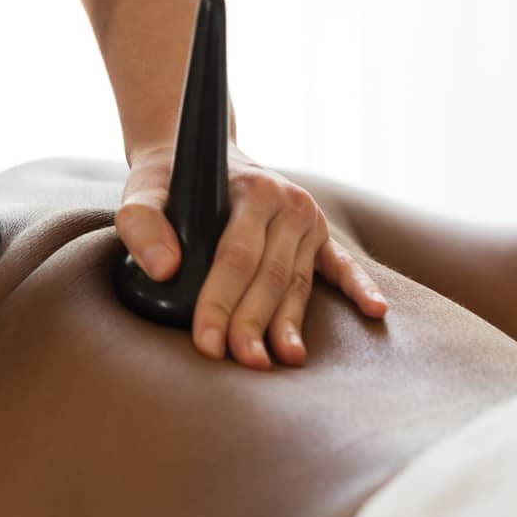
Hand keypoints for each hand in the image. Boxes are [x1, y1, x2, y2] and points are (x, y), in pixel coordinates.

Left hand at [117, 142, 386, 368]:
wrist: (199, 155)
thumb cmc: (169, 182)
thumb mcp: (142, 192)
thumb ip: (141, 224)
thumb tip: (164, 269)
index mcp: (252, 190)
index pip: (236, 256)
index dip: (221, 302)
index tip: (207, 341)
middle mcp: (287, 203)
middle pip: (270, 275)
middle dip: (254, 322)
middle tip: (242, 361)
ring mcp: (308, 221)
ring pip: (298, 281)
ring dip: (290, 323)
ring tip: (284, 359)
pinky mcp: (319, 236)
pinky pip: (342, 266)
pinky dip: (360, 288)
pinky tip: (375, 312)